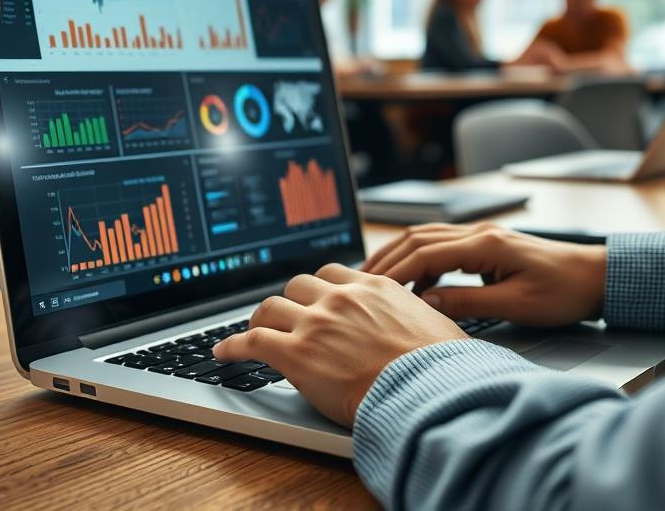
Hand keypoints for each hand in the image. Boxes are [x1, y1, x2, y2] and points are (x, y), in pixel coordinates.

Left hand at [212, 264, 467, 426]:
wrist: (429, 389)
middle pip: (298, 284)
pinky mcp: (296, 354)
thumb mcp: (433, 323)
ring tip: (253, 330)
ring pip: (271, 306)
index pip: (332, 273)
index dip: (318, 287)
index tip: (313, 297)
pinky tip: (223, 353)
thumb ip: (412, 315)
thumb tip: (421, 325)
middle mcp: (341, 298)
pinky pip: (252, 341)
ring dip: (260, 319)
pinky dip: (232, 345)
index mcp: (373, 287)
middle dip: (289, 300)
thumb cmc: (440, 366)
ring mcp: (316, 324)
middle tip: (284, 316)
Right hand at [362, 224, 607, 326]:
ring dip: (400, 254)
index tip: (373, 291)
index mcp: (486, 245)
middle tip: (359, 279)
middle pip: (419, 238)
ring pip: (428, 237)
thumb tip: (428, 304)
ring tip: (375, 276)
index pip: (426, 254)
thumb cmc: (564, 292)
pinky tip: (414, 281)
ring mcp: (483, 236)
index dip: (396, 273)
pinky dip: (420, 258)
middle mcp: (480, 233)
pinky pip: (443, 245)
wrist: (597, 277)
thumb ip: (470, 303)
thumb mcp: (517, 306)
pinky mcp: (487, 245)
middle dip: (387, 258)